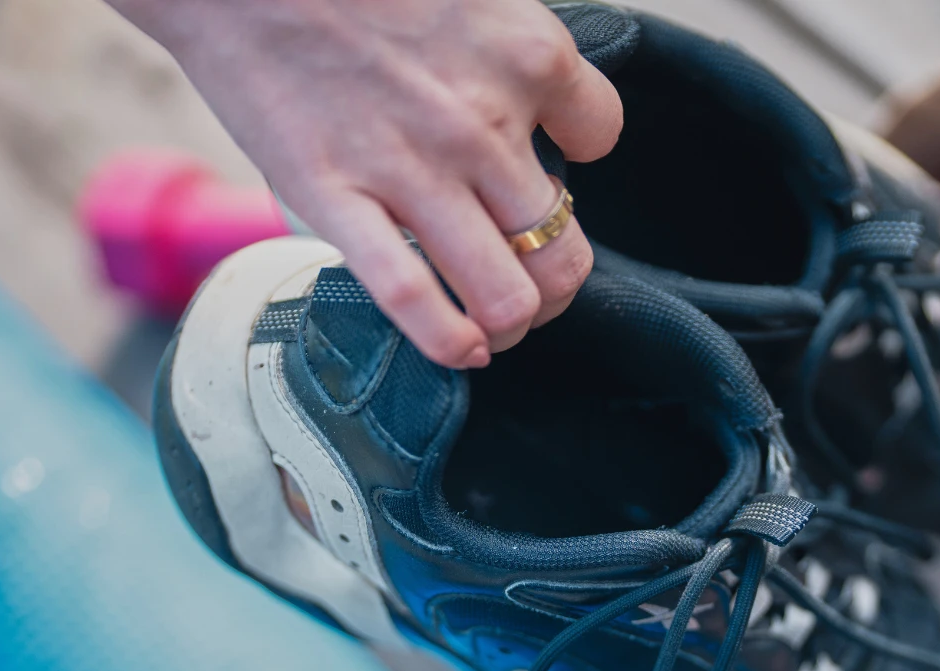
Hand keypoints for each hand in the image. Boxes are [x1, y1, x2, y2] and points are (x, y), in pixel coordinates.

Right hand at [116, 0, 622, 367]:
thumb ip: (505, 52)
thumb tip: (531, 110)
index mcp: (525, 54)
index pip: (602, 136)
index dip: (576, 162)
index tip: (545, 167)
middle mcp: (483, 121)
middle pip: (565, 249)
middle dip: (555, 284)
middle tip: (532, 282)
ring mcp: (413, 169)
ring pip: (508, 296)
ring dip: (510, 323)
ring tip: (496, 323)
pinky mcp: (337, 200)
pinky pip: (413, 300)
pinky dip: (449, 342)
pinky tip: (460, 349)